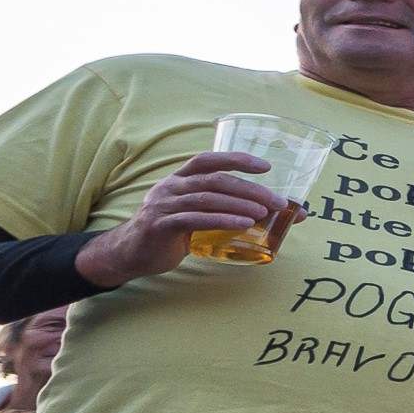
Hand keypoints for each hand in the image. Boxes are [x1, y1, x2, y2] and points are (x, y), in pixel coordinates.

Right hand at [71, 152, 286, 286]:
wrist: (130, 253)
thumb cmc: (172, 233)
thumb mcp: (199, 216)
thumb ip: (230, 210)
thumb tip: (283, 214)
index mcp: (180, 179)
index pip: (208, 160)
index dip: (236, 159)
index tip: (265, 166)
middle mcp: (170, 186)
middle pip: (215, 179)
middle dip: (249, 189)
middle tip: (277, 202)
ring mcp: (163, 204)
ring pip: (207, 198)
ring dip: (239, 204)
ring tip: (263, 213)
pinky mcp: (160, 225)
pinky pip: (195, 219)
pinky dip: (222, 220)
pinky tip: (242, 224)